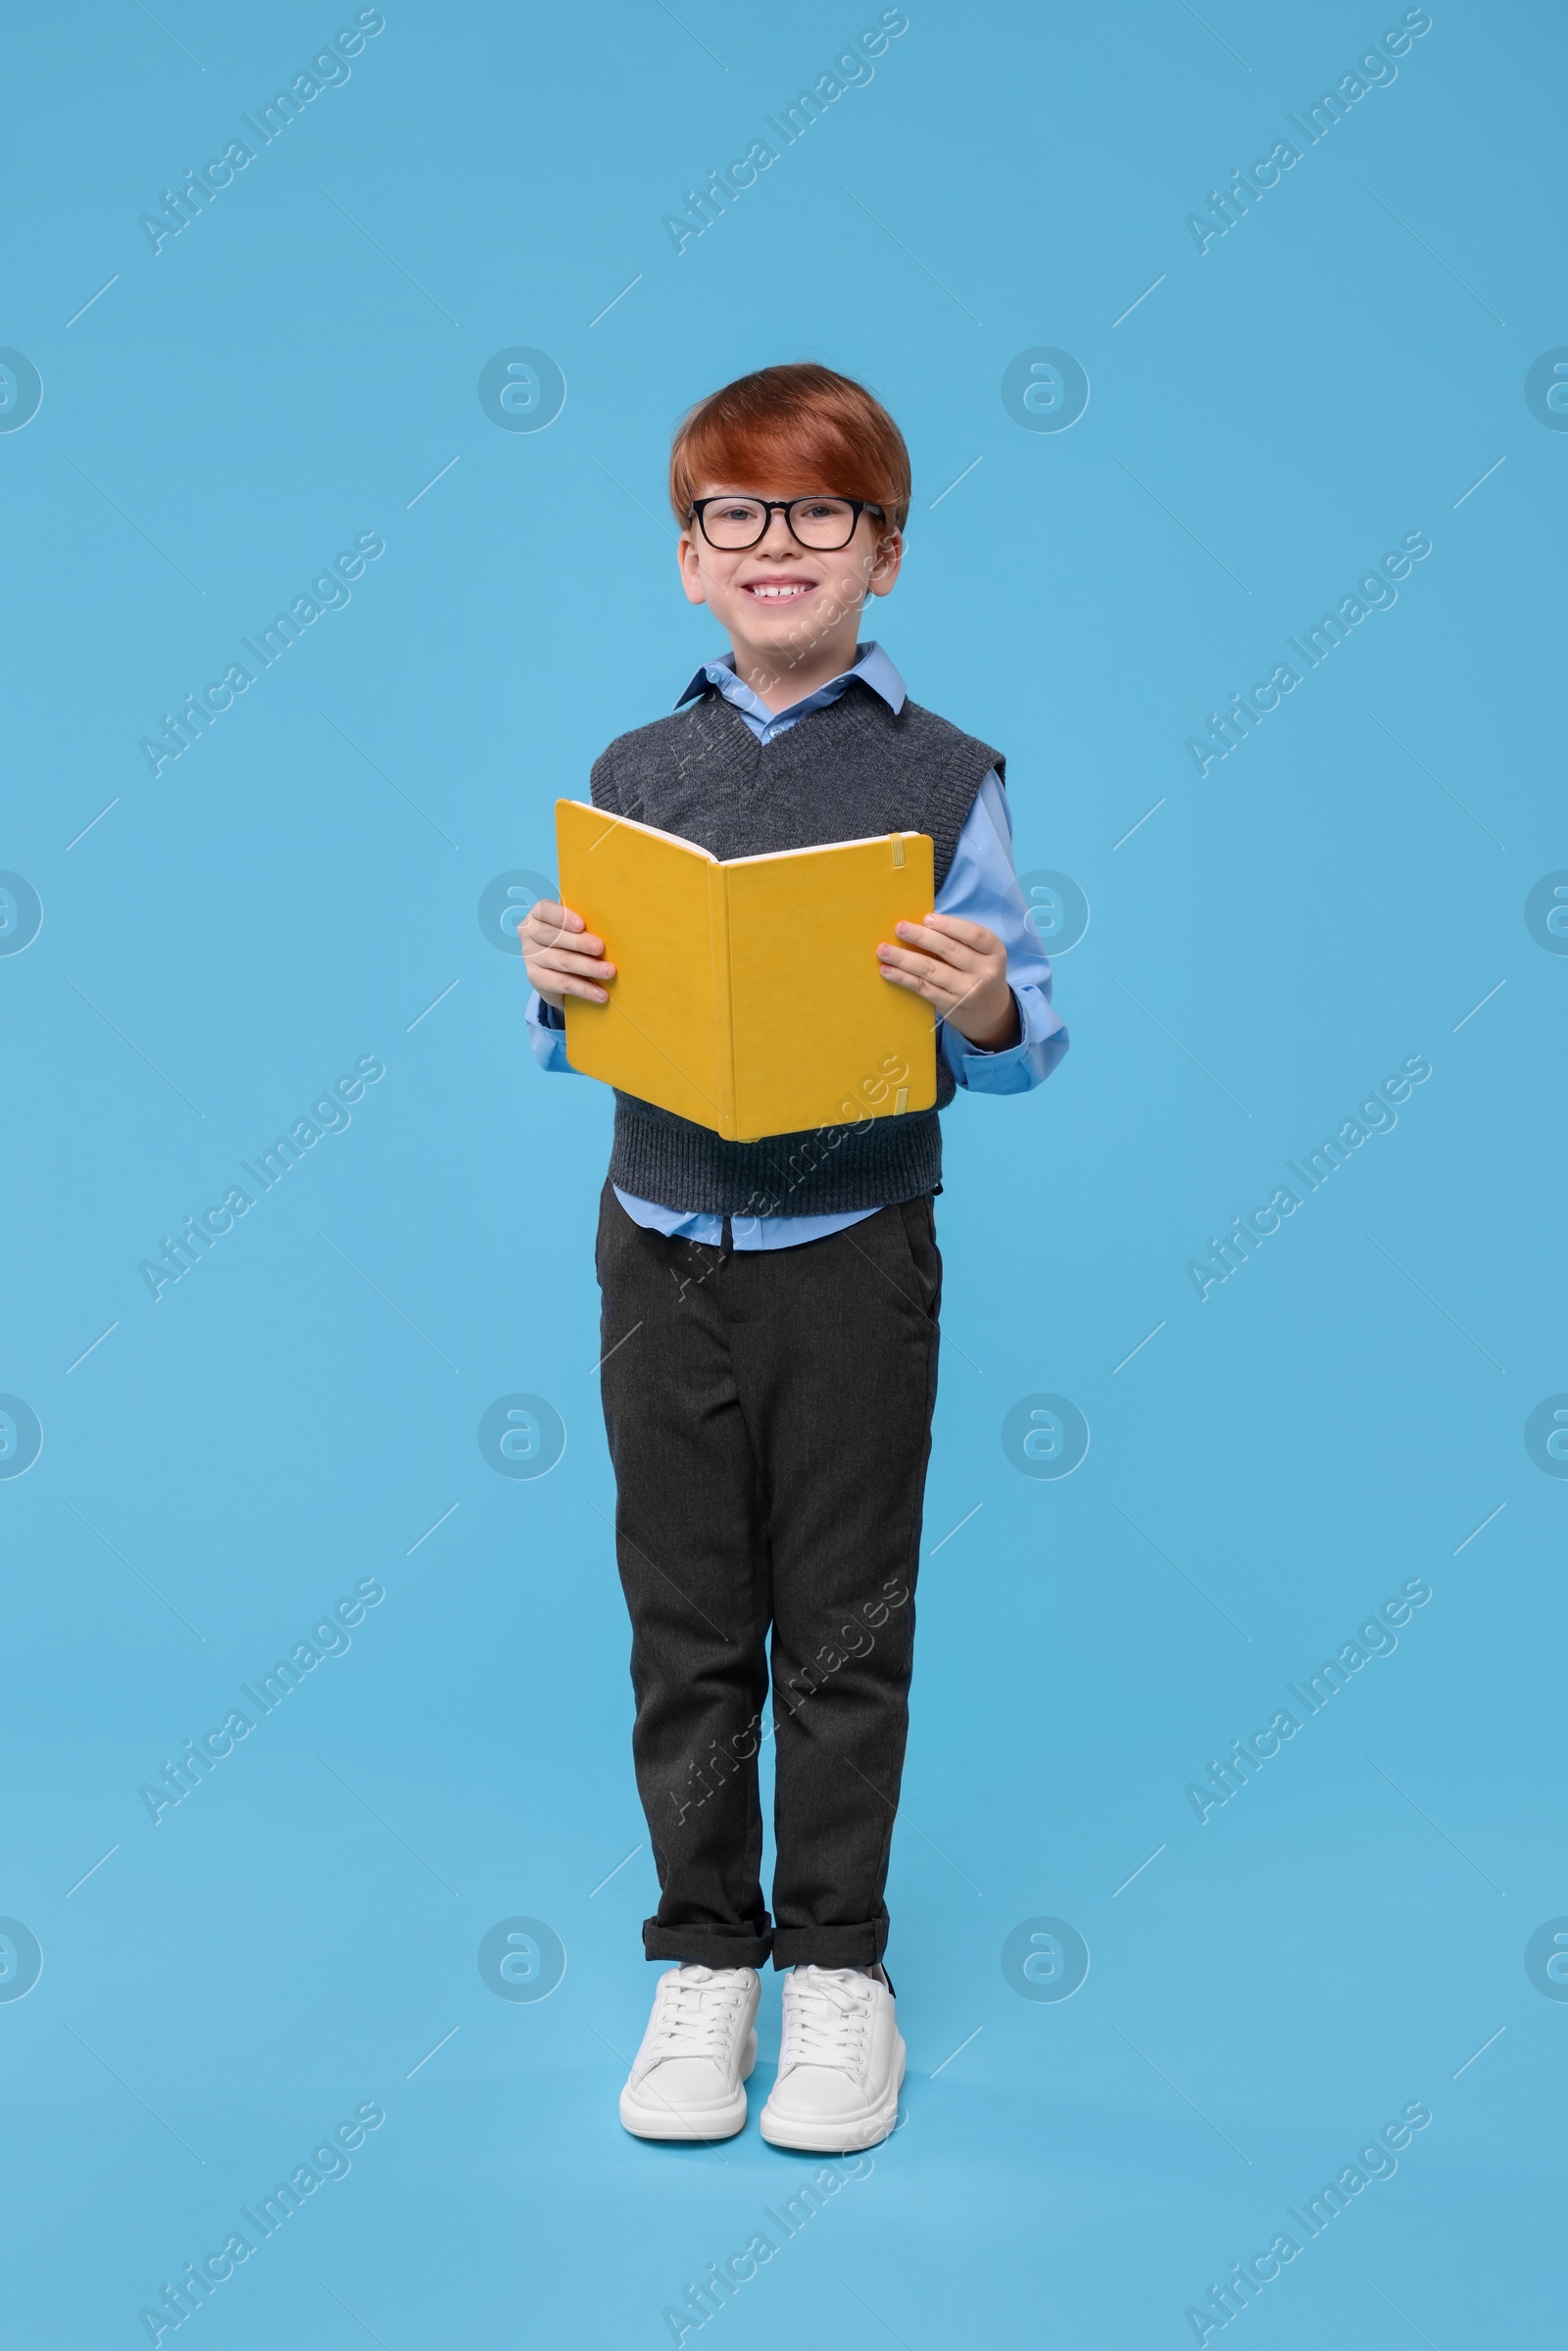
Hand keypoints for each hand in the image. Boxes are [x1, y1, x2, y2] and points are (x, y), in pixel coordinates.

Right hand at [520, 899, 615, 1008]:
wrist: (554, 971)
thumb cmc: (569, 940)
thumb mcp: (572, 929)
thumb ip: (582, 926)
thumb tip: (611, 930)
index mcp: (538, 915)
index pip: (546, 911)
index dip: (563, 918)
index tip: (582, 924)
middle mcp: (530, 934)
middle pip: (555, 937)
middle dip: (580, 943)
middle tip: (600, 948)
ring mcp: (530, 957)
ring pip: (562, 961)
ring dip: (588, 967)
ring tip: (609, 971)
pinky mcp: (536, 979)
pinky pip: (563, 983)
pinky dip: (584, 989)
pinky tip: (600, 994)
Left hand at [876, 913, 1020, 1050]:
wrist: (991, 1015)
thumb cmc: (979, 973)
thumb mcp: (983, 955)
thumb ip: (961, 941)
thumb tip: (921, 923)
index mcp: (995, 952)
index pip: (973, 934)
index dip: (949, 925)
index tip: (926, 918)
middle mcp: (985, 971)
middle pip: (949, 949)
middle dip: (921, 937)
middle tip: (899, 928)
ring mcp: (967, 990)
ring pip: (931, 969)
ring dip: (904, 958)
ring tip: (883, 950)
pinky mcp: (951, 1005)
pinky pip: (923, 987)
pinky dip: (903, 978)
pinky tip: (888, 970)